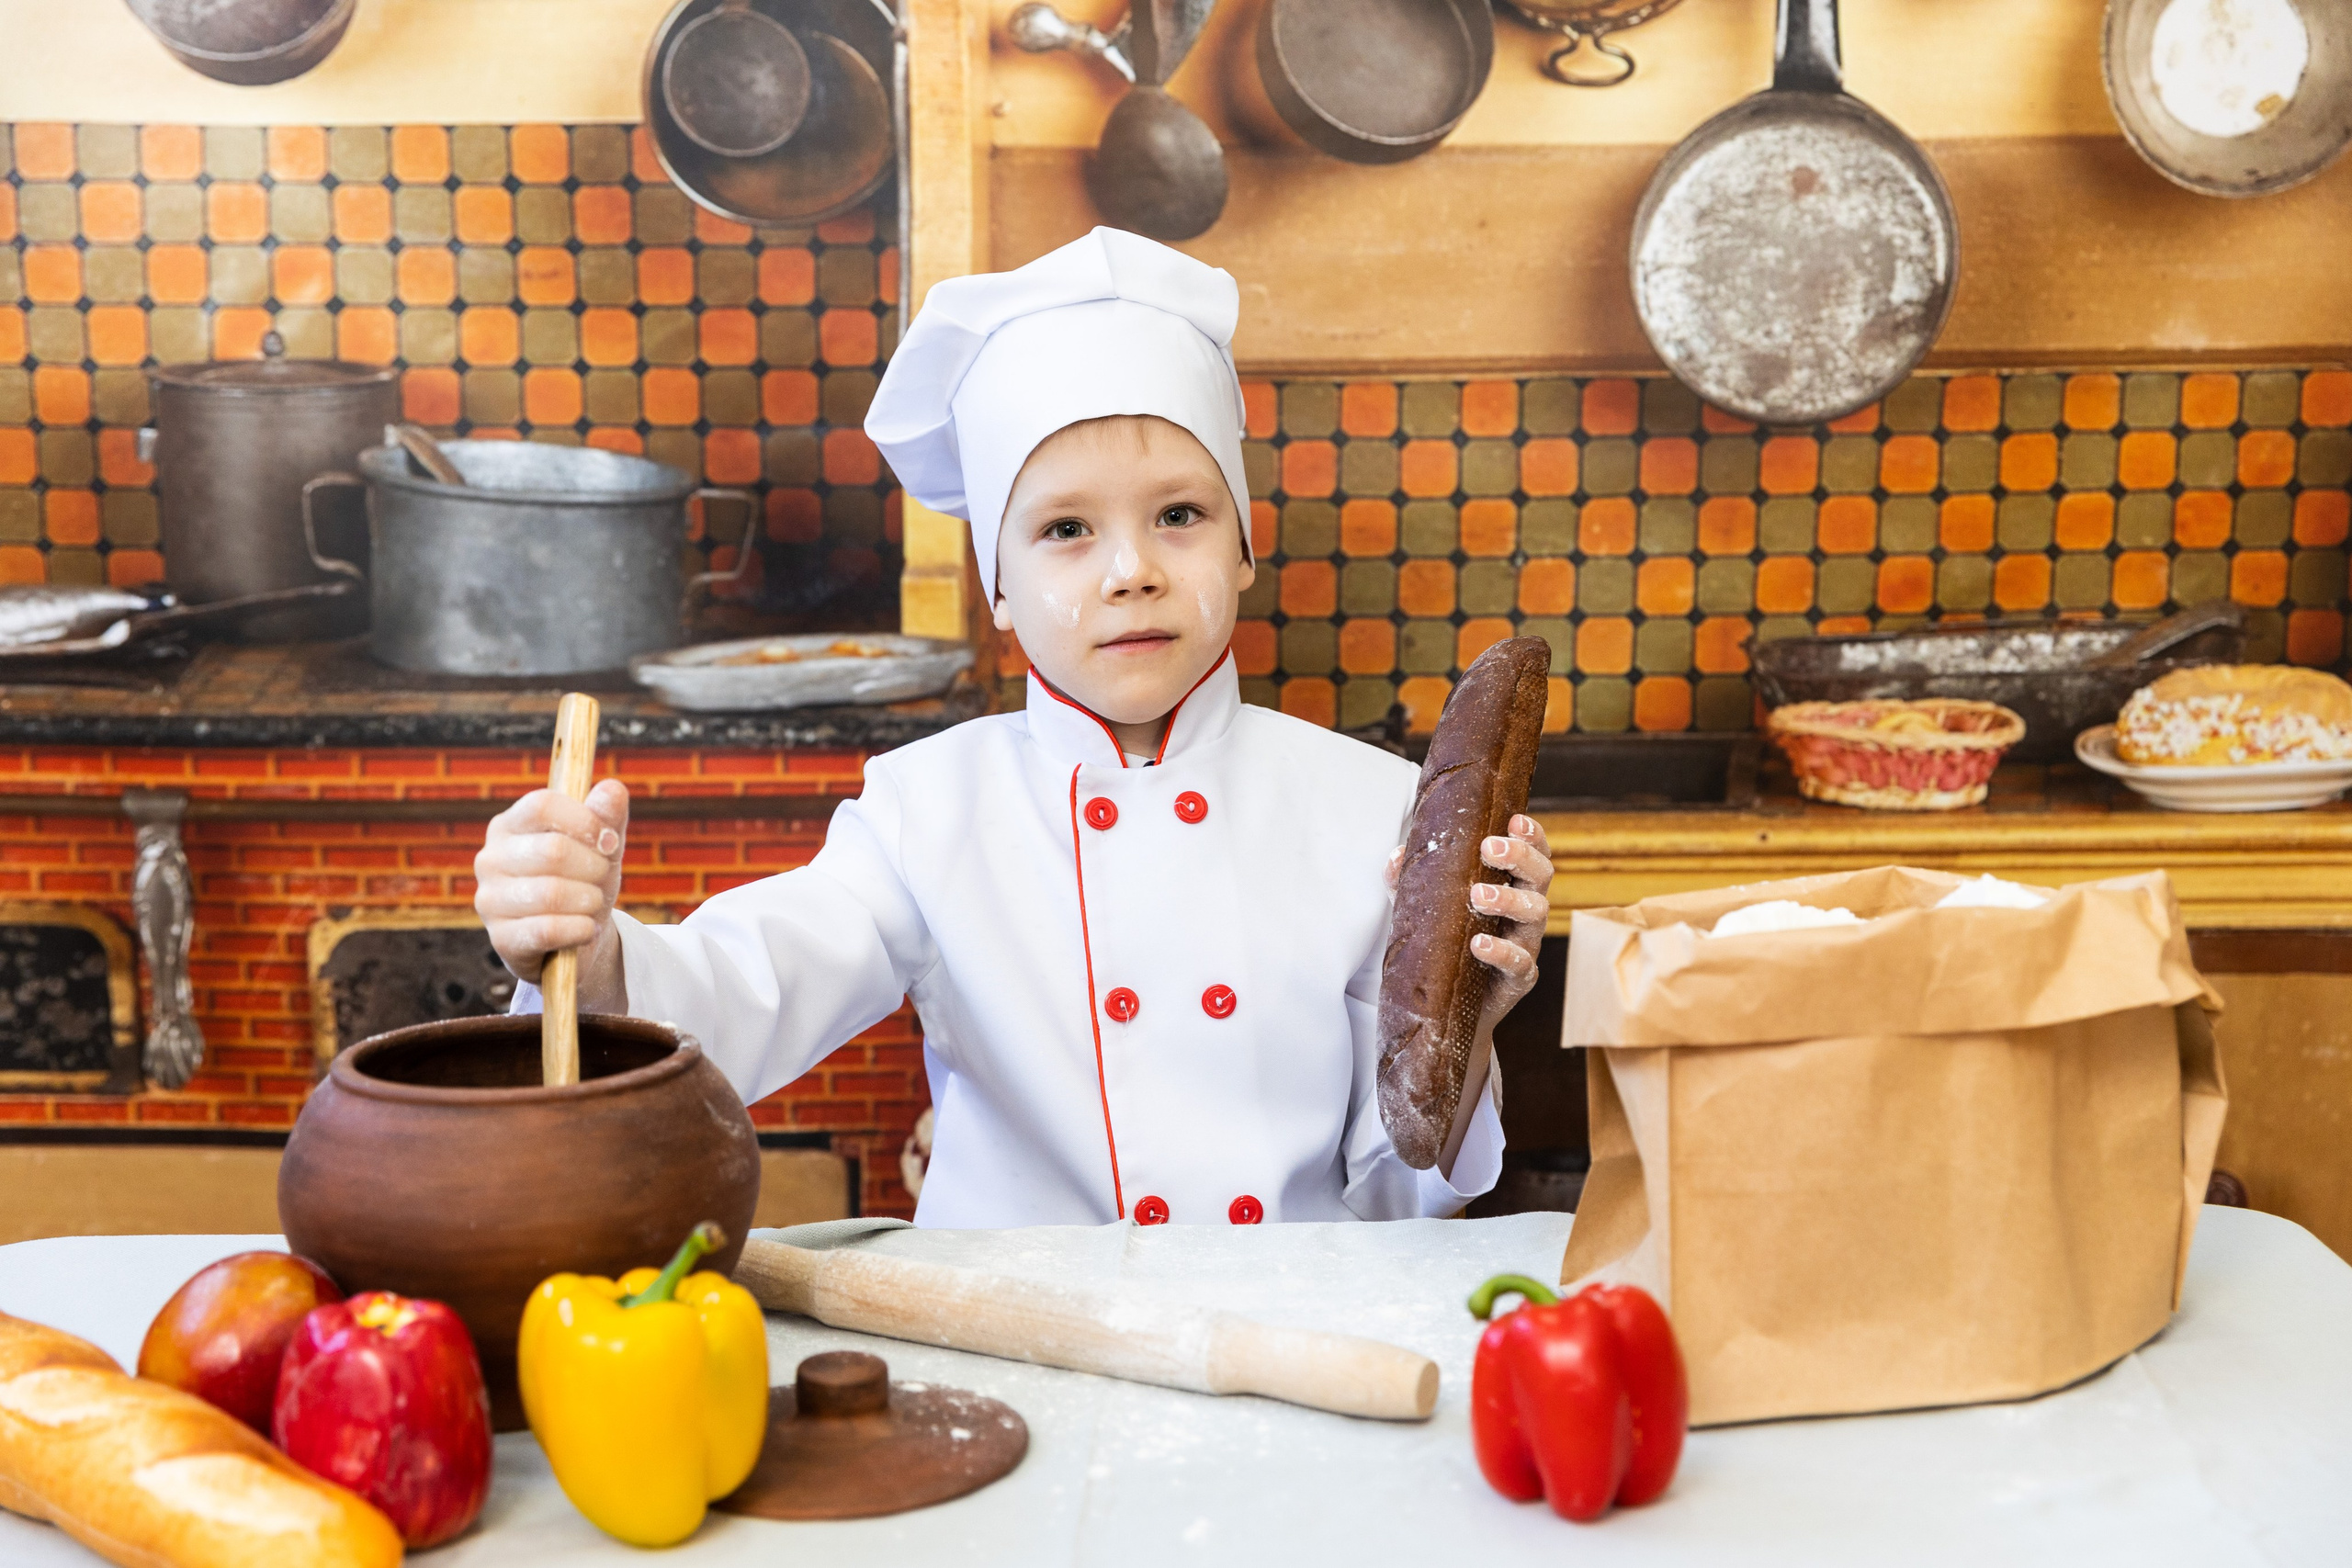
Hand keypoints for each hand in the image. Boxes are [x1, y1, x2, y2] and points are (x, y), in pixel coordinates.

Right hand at [474, 778, 629, 1010]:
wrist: (574, 938)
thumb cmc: (583, 880)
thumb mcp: (599, 847)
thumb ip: (607, 817)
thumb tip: (612, 788)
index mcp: (509, 825)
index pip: (541, 805)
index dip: (584, 821)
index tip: (609, 840)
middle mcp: (490, 859)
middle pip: (553, 851)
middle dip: (594, 867)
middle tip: (603, 877)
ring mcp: (489, 900)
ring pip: (551, 893)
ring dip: (589, 900)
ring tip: (594, 903)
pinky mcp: (500, 938)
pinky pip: (547, 929)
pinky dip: (580, 929)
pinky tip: (587, 928)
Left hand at [1382, 813, 1553, 1026]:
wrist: (1446, 1004)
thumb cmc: (1445, 943)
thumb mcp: (1424, 907)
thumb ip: (1409, 881)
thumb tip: (1396, 856)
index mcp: (1512, 885)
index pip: (1534, 853)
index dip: (1531, 835)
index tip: (1515, 820)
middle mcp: (1526, 911)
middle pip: (1541, 875)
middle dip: (1521, 856)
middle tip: (1490, 848)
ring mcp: (1526, 944)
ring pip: (1536, 914)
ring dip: (1510, 900)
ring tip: (1478, 895)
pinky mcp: (1518, 979)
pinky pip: (1520, 963)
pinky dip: (1501, 952)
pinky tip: (1479, 944)